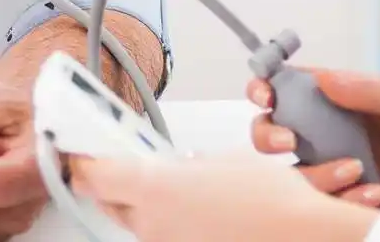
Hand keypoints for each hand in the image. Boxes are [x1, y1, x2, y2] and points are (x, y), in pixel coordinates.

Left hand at [68, 153, 379, 241]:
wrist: (303, 234)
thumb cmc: (271, 198)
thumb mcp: (225, 161)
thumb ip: (187, 165)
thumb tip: (178, 168)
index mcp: (154, 187)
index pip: (93, 173)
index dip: (81, 158)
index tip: (77, 148)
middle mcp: (152, 223)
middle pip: (107, 201)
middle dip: (106, 182)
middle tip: (111, 163)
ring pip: (135, 223)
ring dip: (139, 205)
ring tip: (163, 187)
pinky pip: (162, 237)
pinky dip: (167, 224)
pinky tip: (191, 212)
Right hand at [248, 69, 379, 204]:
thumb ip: (366, 89)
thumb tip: (322, 78)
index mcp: (342, 100)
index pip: (289, 88)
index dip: (266, 87)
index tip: (265, 94)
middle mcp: (333, 134)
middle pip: (273, 133)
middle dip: (269, 136)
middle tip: (290, 142)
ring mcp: (341, 169)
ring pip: (295, 175)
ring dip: (316, 175)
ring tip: (358, 173)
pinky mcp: (352, 202)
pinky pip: (326, 206)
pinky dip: (343, 201)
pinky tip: (377, 197)